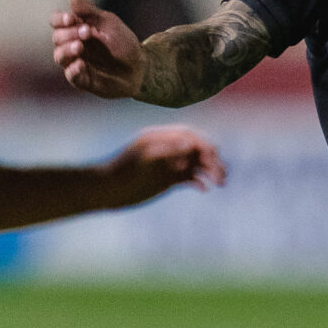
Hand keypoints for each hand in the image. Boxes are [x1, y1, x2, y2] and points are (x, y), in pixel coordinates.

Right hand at [51, 0, 143, 100]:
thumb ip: (89, 11)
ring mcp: (75, 62)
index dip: (59, 20)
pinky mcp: (82, 79)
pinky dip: (73, 69)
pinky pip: (70, 75)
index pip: (56, 21)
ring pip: (59, 56)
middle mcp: (72, 45)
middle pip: (57, 37)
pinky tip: (81, 64)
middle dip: (69, 33)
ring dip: (67, 50)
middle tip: (87, 32)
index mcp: (76, 28)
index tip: (71, 19)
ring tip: (80, 47)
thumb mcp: (108, 23)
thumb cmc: (123, 42)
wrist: (139, 67)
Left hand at [107, 126, 225, 204]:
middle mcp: (168, 149)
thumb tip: (190, 144)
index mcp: (161, 138)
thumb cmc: (121, 173)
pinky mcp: (168, 180)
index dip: (204, 146)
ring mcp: (169, 164)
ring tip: (221, 182)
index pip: (189, 136)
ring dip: (210, 171)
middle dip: (211, 160)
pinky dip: (199, 182)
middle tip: (221, 175)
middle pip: (197, 150)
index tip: (214, 158)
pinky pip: (190, 178)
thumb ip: (168, 151)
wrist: (106, 190)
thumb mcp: (144, 160)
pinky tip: (203, 189)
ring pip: (196, 164)